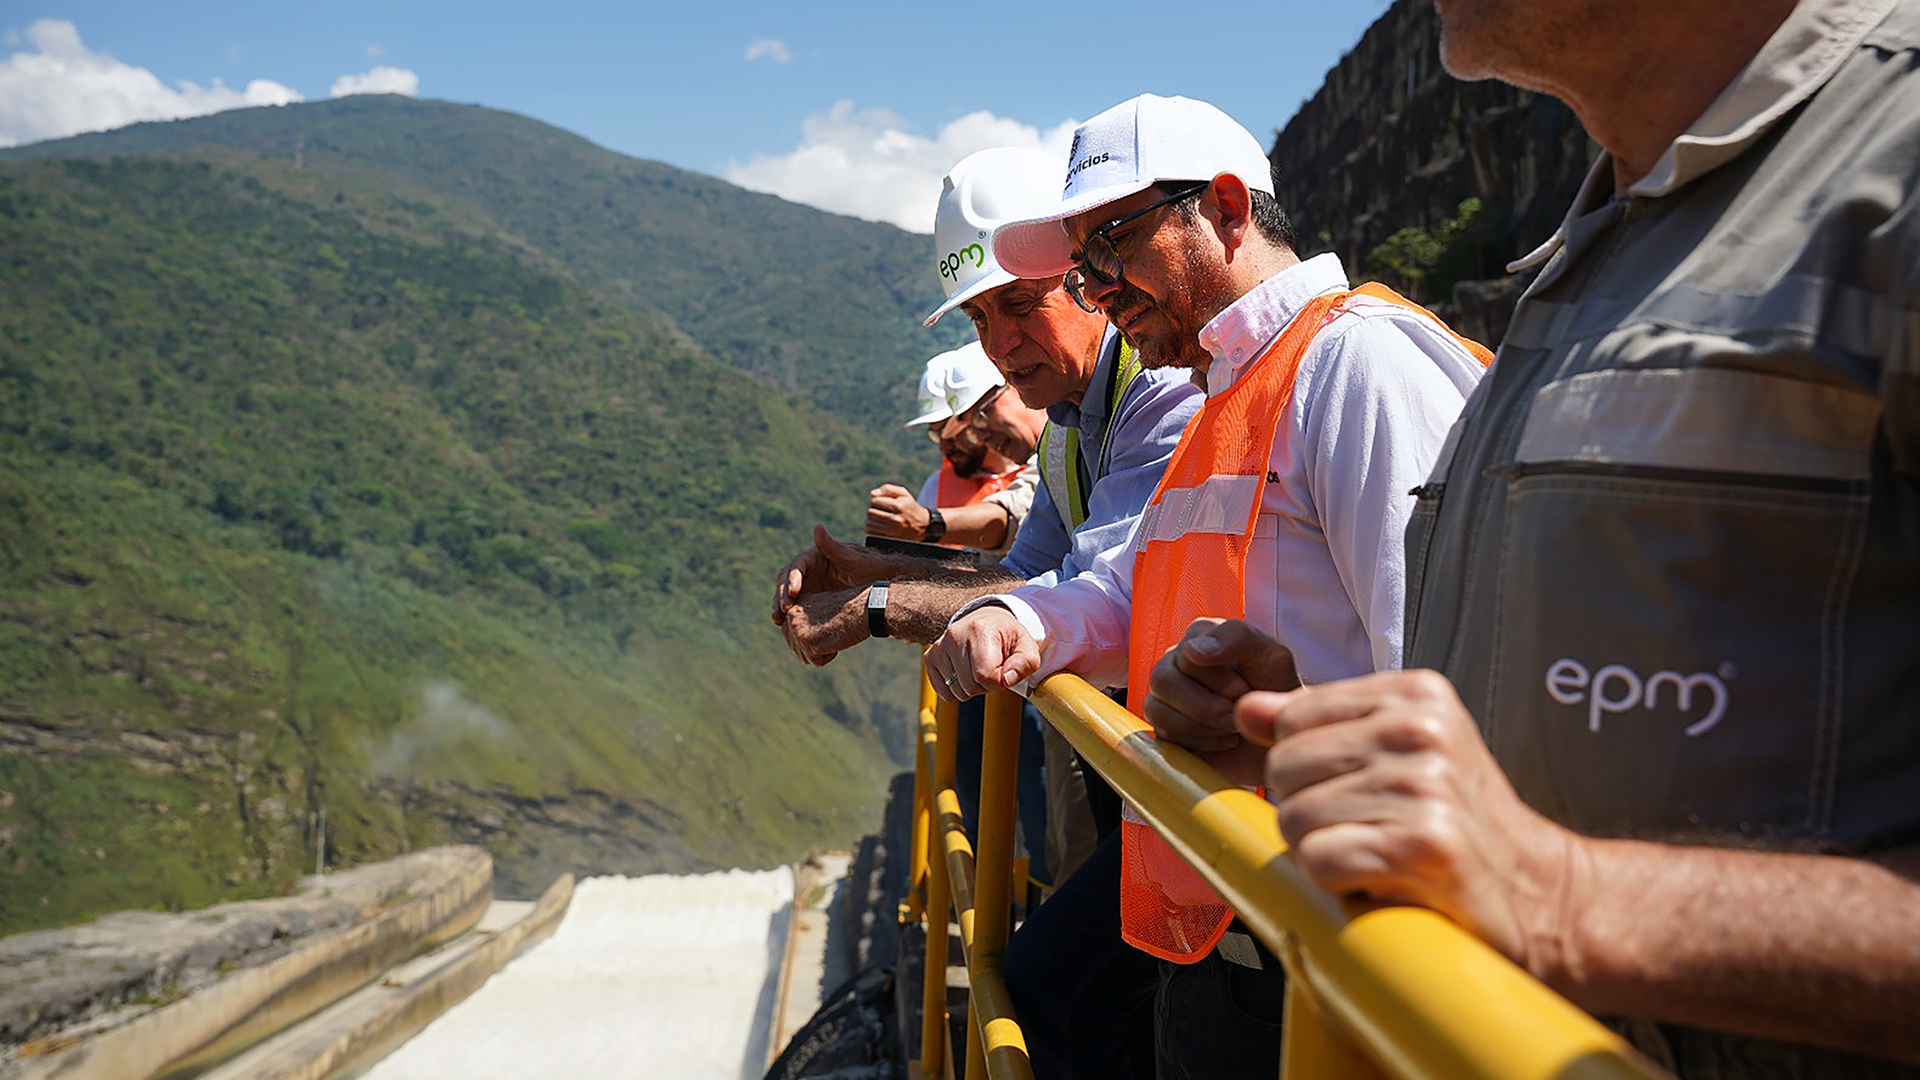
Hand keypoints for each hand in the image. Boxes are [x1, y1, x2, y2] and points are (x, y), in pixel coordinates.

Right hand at [772, 525, 892, 624]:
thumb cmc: (870, 567)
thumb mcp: (854, 558)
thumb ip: (833, 546)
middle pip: (786, 579)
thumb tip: (817, 526)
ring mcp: (809, 585)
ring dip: (780, 606)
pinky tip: (785, 626)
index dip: (792, 578)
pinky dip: (789, 615)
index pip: (797, 565)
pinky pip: (796, 606)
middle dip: (782, 594)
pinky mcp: (812, 599)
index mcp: (815, 556)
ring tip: (778, 620)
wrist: (881, 587)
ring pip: (787, 594)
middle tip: (782, 610)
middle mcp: (809, 570)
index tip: (793, 593)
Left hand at [778, 585, 867, 665]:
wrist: (866, 608)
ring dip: (823, 651)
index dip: (816, 638)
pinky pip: (816, 661)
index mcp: (796, 606)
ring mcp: (796, 628)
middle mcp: (791, 615)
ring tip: (834, 632)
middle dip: (816, 647)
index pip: (795, 637)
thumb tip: (798, 648)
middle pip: (798, 648)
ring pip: (805, 657)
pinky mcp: (805, 640)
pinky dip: (829, 655)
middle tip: (833, 630)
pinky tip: (836, 638)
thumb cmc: (852, 611)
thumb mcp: (824, 615)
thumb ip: (808, 627)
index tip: (830, 626)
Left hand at [867, 484, 932, 539]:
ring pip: (868, 523)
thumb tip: (872, 494)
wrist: (922, 527)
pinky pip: (870, 533)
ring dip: (871, 520)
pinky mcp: (888, 540)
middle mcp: (895, 519)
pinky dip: (871, 529)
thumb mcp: (903, 494)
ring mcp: (892, 532)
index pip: (874, 501)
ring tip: (879, 519)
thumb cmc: (910, 507)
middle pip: (870, 512)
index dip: (876, 501)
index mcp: (898, 506)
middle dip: (873, 510)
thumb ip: (887, 489)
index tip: (882, 503)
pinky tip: (878, 527)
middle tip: (880, 511)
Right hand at [923, 605, 1038, 701]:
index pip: (986, 676)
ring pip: (957, 692)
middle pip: (970, 687)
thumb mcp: (1027, 647)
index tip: (1004, 670)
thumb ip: (1024, 664)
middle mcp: (954, 635)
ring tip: (979, 669)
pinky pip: (943, 692)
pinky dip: (956, 690)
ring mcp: (939, 646)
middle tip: (992, 669)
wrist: (987, 622)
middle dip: (986, 686)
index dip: (999, 681)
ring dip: (972, 688)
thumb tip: (1006, 679)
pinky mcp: (930, 657)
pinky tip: (965, 674)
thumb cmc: (1008, 637)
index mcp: (980, 630)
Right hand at [1142, 619, 1299, 785]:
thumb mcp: (1272, 656)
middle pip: (1163, 679)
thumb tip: (1192, 651)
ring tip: (1232, 727)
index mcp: (1199, 636)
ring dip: (1202, 725)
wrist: (1279, 734)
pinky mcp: (1165, 726)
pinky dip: (1198, 742)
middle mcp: (1175, 660)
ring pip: (1157, 709)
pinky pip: (1162, 734)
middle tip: (1237, 714)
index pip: (1187, 654)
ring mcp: (1166, 695)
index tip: (1245, 689)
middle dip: (1208, 706)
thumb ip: (1236, 637)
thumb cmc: (1276, 691)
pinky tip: (1222, 740)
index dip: (1218, 680)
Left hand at [1234, 669, 1575, 968]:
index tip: (1350, 789)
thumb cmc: (1462, 823)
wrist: (1541, 895)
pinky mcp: (1424, 844)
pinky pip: (1319, 860)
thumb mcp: (1398, 752)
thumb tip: (1246, 709)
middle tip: (1364, 831)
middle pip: (1284, 768)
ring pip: (1295, 818)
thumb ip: (1320, 725)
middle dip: (1308, 812)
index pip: (1292, 718)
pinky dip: (1336, 883)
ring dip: (1322, 852)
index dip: (1304, 766)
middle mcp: (1421, 730)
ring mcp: (1424, 785)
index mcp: (1416, 694)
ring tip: (1376, 856)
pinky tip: (1380, 881)